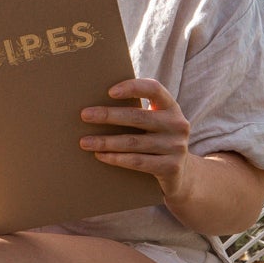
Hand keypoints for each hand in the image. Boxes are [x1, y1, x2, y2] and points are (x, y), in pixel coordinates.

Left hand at [79, 78, 191, 193]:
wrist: (179, 174)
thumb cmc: (155, 141)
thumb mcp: (153, 123)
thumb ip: (135, 112)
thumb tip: (95, 106)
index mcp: (171, 107)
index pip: (154, 89)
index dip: (132, 88)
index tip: (109, 92)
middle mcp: (177, 124)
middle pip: (138, 117)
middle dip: (108, 116)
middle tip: (84, 115)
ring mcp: (176, 146)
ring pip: (133, 142)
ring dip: (106, 141)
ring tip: (84, 142)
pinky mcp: (171, 167)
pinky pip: (137, 161)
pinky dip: (116, 158)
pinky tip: (100, 155)